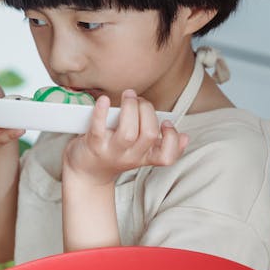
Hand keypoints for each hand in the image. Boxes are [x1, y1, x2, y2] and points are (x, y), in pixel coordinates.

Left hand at [63, 89, 188, 185]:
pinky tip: (103, 100)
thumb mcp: (139, 153)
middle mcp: (130, 156)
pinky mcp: (93, 145)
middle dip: (148, 111)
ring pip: (128, 132)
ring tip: (129, 96)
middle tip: (140, 100)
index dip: (171, 139)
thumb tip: (184, 137)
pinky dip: (101, 111)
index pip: (167, 156)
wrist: (85, 173)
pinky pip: (98, 128)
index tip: (167, 123)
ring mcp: (111, 151)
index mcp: (145, 157)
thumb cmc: (113, 155)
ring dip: (131, 108)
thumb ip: (159, 144)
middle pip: (148, 135)